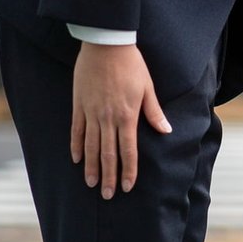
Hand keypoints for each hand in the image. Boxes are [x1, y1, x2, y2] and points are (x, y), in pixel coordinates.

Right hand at [70, 42, 171, 198]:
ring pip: (91, 147)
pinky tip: (77, 159)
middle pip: (108, 154)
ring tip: (92, 184)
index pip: (128, 150)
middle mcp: (108, 118)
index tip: (127, 187)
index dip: (128, 170)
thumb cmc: (131, 65)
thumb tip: (166, 130)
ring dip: (92, 167)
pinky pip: (76, 131)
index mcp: (127, 115)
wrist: (106, 46)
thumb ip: (153, 111)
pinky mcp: (79, 106)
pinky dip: (76, 146)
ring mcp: (91, 113)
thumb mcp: (147, 87)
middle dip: (109, 176)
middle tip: (108, 195)